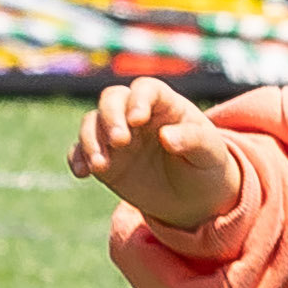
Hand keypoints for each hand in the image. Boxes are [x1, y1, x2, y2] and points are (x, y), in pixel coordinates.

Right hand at [73, 78, 241, 230]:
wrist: (193, 198)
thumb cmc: (206, 166)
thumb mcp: (210, 153)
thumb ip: (193, 140)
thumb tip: (166, 136)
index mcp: (167, 105)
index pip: (146, 89)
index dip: (139, 99)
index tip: (138, 120)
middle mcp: (137, 114)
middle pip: (112, 98)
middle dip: (110, 116)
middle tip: (120, 141)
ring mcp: (118, 135)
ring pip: (92, 122)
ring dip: (91, 140)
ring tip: (101, 166)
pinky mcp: (104, 157)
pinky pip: (79, 150)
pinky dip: (77, 158)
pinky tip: (83, 173)